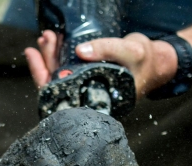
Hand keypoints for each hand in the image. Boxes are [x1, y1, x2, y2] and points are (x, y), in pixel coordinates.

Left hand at [24, 31, 178, 97]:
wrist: (155, 63)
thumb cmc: (145, 62)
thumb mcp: (131, 52)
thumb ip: (107, 50)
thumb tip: (80, 51)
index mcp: (96, 102)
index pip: (61, 96)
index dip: (45, 77)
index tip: (36, 56)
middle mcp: (86, 98)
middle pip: (56, 85)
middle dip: (46, 61)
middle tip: (45, 39)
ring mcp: (85, 87)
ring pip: (60, 75)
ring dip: (50, 55)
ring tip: (47, 37)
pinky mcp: (86, 77)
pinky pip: (66, 69)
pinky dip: (57, 55)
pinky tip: (51, 42)